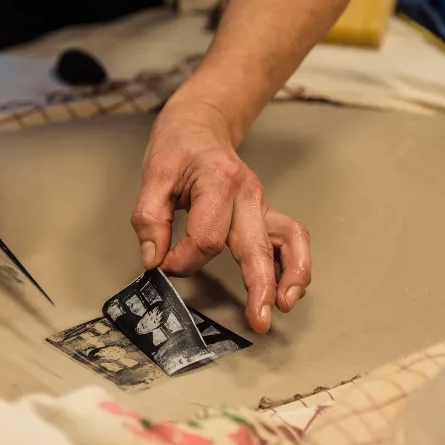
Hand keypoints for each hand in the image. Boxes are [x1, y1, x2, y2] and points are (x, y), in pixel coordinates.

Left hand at [131, 94, 311, 333]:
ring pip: (289, 240)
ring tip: (283, 305)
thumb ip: (149, 218)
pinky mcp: (265, 212)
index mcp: (218, 182)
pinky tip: (288, 288)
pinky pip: (290, 238)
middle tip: (258, 320)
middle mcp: (247, 193)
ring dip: (291, 275)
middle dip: (260, 286)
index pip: (207, 237)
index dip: (183, 259)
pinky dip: (295, 264)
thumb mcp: (153, 175)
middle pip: (257, 245)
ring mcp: (261, 203)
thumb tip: (153, 258)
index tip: (164, 263)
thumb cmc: (178, 148)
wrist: (200, 124)